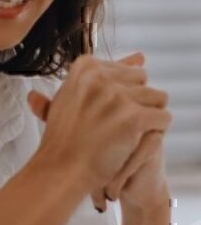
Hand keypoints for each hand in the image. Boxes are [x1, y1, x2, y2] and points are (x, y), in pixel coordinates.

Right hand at [28, 52, 170, 198]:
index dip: (120, 94)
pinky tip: (135, 141)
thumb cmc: (66, 135)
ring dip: (147, 116)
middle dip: (135, 101)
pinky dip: (155, 131)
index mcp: (86, 65)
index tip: (104, 112)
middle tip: (115, 123)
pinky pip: (163, 118)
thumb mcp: (76, 94)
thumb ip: (107, 73)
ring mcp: (116, 95)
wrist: (61, 168)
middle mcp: (101, 74)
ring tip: (127, 133)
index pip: (126, 70)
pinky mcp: (132, 117)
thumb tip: (141, 56)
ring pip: (157, 98)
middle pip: (142, 81)